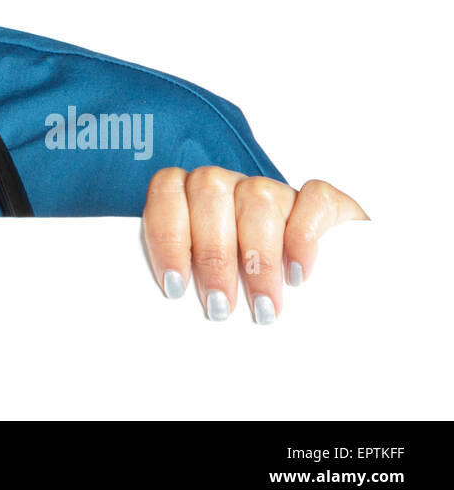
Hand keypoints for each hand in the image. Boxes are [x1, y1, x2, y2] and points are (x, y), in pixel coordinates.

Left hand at [142, 167, 368, 322]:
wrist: (322, 281)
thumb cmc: (238, 280)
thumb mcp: (204, 275)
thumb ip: (186, 271)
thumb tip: (174, 298)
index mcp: (192, 191)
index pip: (167, 188)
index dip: (167, 235)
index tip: (175, 286)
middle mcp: (231, 183)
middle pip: (210, 191)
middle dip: (213, 255)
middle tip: (220, 306)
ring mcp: (275, 189)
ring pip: (259, 196)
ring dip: (258, 257)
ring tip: (262, 305)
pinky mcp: (321, 202)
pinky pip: (314, 200)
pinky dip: (304, 238)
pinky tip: (298, 274)